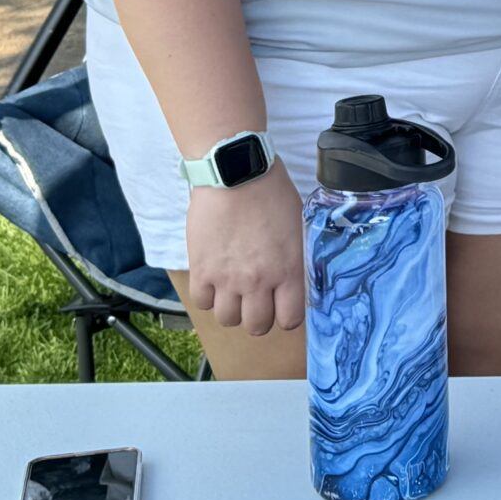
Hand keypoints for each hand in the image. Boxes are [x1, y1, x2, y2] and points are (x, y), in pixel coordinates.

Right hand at [182, 166, 305, 334]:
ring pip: (228, 319)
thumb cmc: (270, 191)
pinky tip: (214, 280)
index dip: (286, 316)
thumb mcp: (298, 224)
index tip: (283, 306)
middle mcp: (258, 281)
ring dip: (232, 309)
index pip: (289, 319)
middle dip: (259, 317)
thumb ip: (295, 256)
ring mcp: (227, 279)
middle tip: (257, 301)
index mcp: (288, 270)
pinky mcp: (202, 270)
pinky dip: (208, 296)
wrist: (235, 174)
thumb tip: (296, 275)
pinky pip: (202, 303)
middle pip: (257, 326)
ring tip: (233, 291)